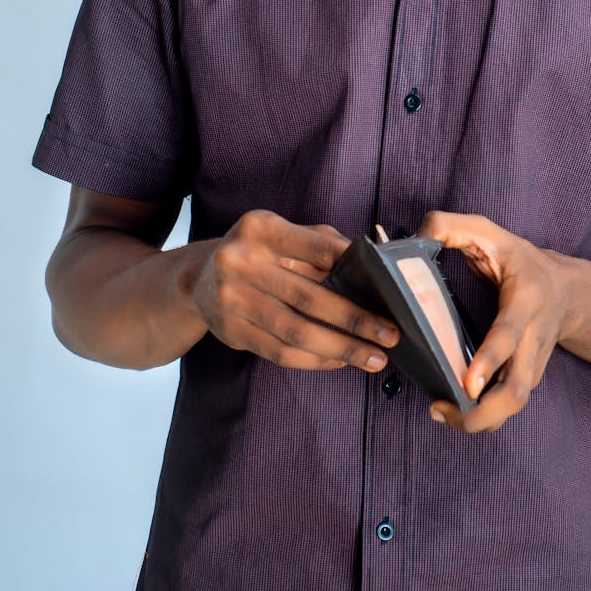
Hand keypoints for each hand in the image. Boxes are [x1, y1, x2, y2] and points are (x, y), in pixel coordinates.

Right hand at [187, 210, 399, 370]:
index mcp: (261, 229)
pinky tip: (341, 361)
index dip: (352, 265)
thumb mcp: (281, 232)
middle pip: (309, 297)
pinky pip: (281, 353)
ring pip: (297, 333)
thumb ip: (321, 242)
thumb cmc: (257, 252)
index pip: (316, 247)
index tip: (386, 286)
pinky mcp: (232, 333)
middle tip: (390, 334)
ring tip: (374, 357)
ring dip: (341, 348)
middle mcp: (242, 263)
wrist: (199, 279)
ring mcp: (233, 301)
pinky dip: (316, 360)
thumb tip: (370, 263)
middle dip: (356, 320)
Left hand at [416, 211, 569, 432]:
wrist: (566, 291)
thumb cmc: (520, 260)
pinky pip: (507, 405)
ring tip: (441, 413)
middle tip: (441, 409)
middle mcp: (533, 337)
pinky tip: (454, 411)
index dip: (489, 359)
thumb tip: (416, 240)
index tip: (467, 383)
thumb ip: (448, 226)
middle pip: (517, 390)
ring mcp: (533, 362)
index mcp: (525, 300)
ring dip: (479, 420)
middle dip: (481, 413)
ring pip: (514, 405)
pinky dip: (484, 416)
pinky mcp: (526, 376)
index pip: (509, 334)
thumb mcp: (487, 231)